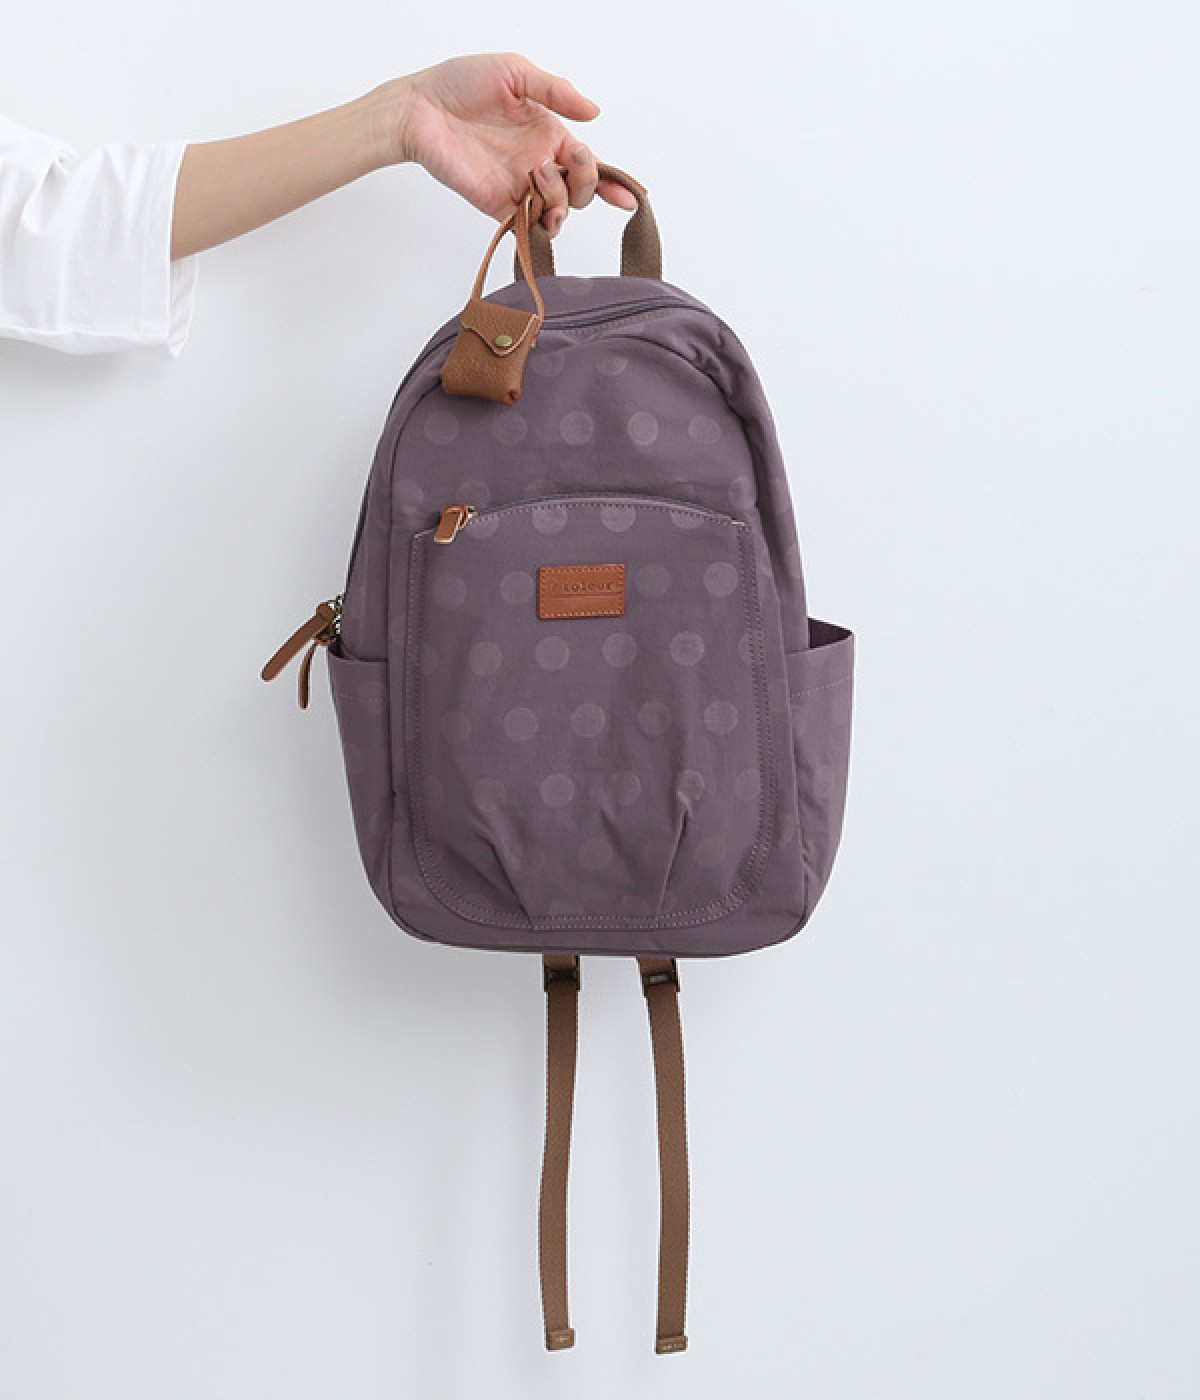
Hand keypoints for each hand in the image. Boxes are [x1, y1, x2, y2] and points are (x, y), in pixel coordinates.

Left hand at [376, 53, 638, 233]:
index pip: (588, 164)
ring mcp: (520, 188)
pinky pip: (528, 228)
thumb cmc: (461, 82)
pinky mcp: (498, 206)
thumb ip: (556, 91)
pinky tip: (537, 210)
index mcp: (549, 134)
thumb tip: (594, 112)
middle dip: (586, 187)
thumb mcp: (515, 72)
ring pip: (559, 213)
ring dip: (561, 201)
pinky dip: (540, 227)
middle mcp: (539, 164)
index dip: (611, 182)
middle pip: (581, 193)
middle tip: (564, 166)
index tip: (625, 195)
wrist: (420, 108)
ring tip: (538, 178)